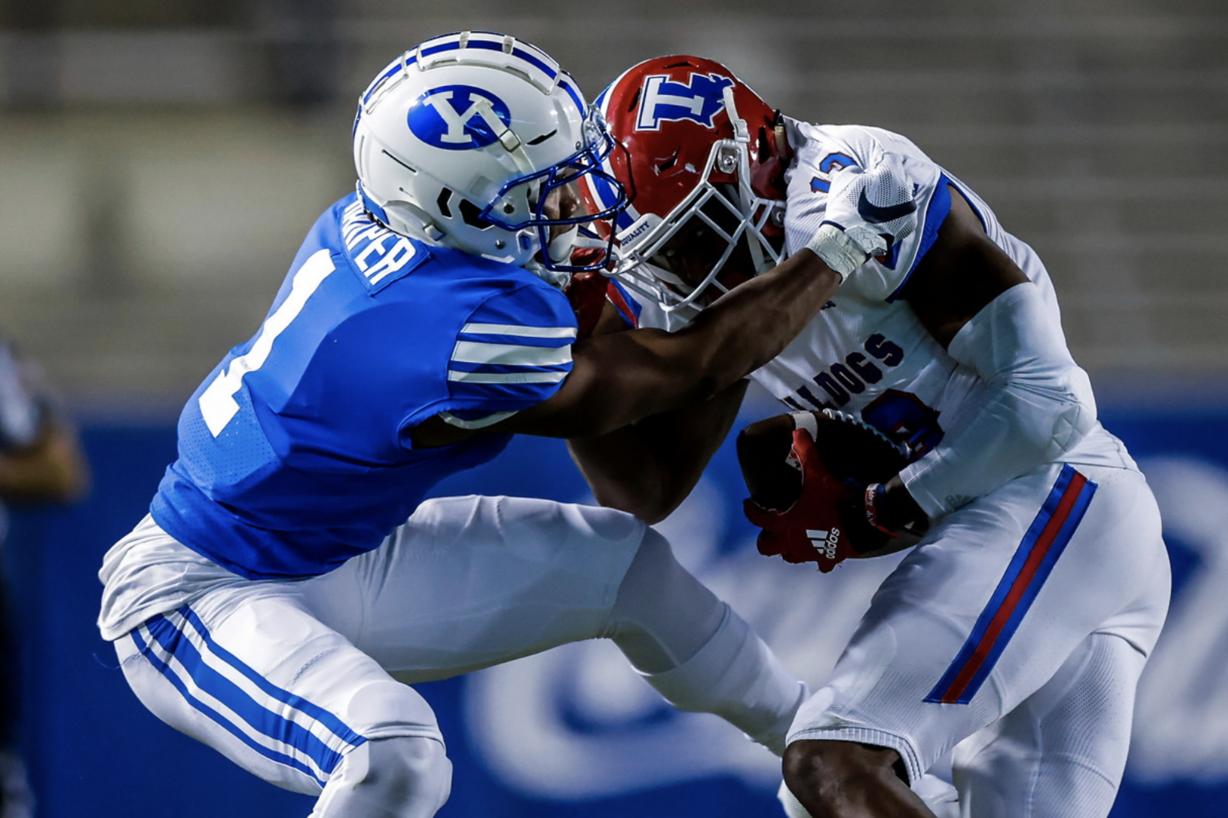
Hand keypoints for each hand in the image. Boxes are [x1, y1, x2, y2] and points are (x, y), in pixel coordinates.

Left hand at [743, 428, 890, 571]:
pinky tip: (825, 553)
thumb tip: (798, 430)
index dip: (750, 509)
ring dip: (790, 548)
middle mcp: (790, 541)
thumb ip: (806, 451)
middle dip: (767, 538)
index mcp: (782, 522)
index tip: (748, 503)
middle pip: (766, 547)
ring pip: (790, 557)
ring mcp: (807, 554)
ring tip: (795, 537)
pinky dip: (822, 559)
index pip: (756, 517)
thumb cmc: (832, 500)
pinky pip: (821, 564)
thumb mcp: (818, 473)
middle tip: (771, 527)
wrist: (859, 524)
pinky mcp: (826, 560)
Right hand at [806, 154, 916, 277]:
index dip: (880, 163)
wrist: (850, 239)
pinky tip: (884, 217)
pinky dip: (898, 212)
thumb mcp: (843, 179)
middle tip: (875, 188)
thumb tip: (863, 172)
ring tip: (880, 204)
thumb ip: (856, 169)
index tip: (873, 169)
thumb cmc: (845, 207)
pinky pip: (906, 211)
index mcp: (889, 173)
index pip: (891, 158)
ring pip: (905, 194)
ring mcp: (909, 207)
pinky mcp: (910, 223)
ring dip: (895, 195)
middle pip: (900, 175)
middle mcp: (904, 188)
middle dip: (889, 179)